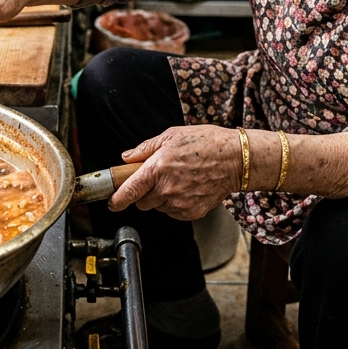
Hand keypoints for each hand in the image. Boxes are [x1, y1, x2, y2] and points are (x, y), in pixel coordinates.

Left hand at [109, 125, 241, 220]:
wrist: (235, 159)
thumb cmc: (205, 143)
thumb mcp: (171, 136)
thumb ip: (145, 149)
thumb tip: (127, 158)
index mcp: (157, 169)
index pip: (129, 192)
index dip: (117, 200)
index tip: (112, 203)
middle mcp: (167, 189)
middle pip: (142, 203)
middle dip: (144, 193)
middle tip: (157, 178)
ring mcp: (180, 204)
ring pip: (159, 207)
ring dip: (161, 198)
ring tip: (178, 180)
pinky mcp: (192, 212)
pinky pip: (174, 212)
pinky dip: (176, 204)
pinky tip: (187, 188)